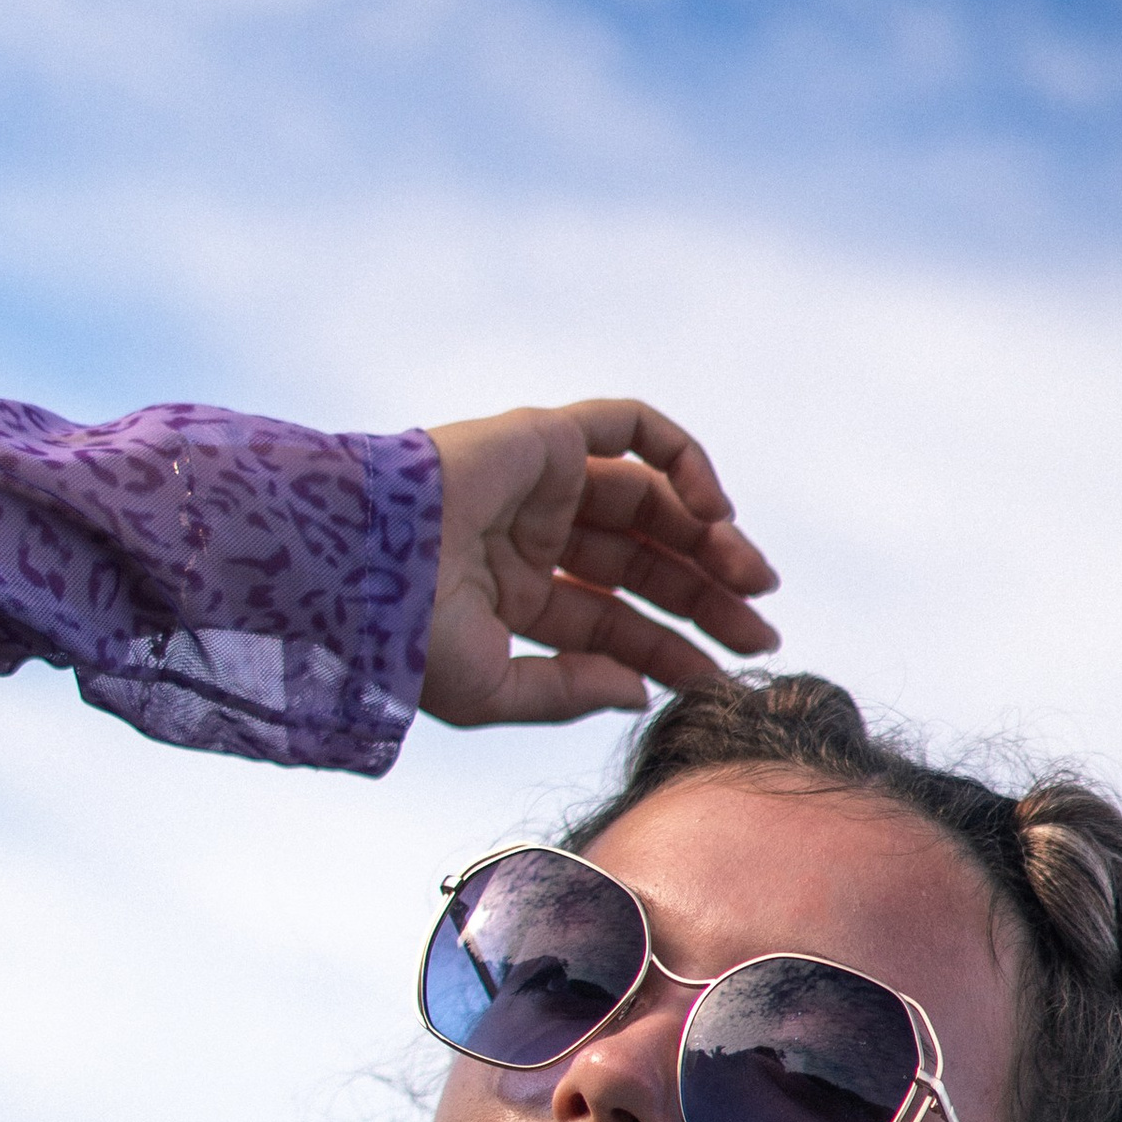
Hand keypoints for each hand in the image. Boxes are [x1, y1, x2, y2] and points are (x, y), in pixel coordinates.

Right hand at [421, 400, 778, 729]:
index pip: (616, 620)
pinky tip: (716, 513)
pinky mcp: (547, 436)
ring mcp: (542, 483)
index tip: (723, 678)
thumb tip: (642, 689)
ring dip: (709, 538)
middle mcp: (533, 536)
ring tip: (753, 580)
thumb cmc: (407, 638)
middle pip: (645, 564)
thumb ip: (570, 690)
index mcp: (516, 598)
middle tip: (762, 631)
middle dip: (707, 596)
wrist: (360, 567)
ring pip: (652, 503)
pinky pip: (634, 429)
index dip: (673, 649)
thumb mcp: (495, 691)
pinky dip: (683, 460)